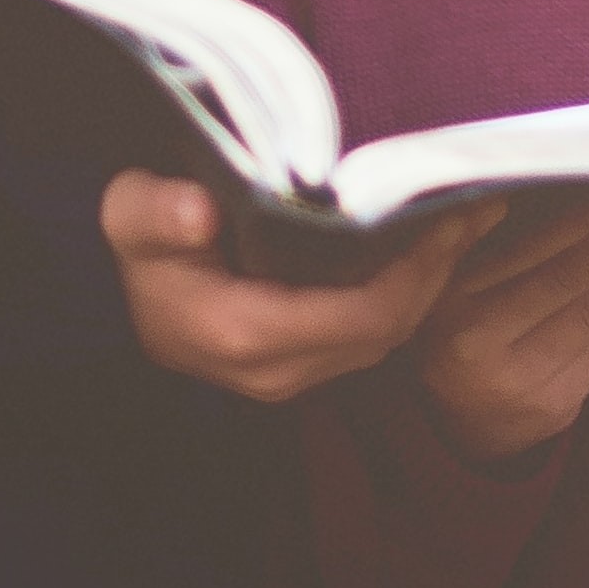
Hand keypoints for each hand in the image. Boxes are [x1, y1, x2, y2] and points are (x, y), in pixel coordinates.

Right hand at [102, 171, 483, 401]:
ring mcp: (288, 378)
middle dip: (436, 272)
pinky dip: (402, 297)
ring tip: (462, 223)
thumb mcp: (129, 215)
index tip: (448, 213)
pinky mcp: (298, 370)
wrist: (112, 296)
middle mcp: (275, 371)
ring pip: (384, 339)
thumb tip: (197, 212)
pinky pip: (368, 339)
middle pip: (387, 330)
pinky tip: (423, 253)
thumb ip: (158, 213)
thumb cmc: (135, 245)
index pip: (363, 314)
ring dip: (426, 286)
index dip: (417, 269)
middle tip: (476, 208)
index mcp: (245, 334)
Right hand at [417, 196, 588, 460]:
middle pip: (573, 285)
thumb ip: (473, 242)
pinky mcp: (560, 405)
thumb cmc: (452, 333)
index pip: (536, 257)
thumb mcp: (441, 286)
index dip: (583, 224)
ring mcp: (530, 385)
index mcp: (461, 316)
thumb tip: (526, 197)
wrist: (460, 422)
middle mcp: (494, 355)